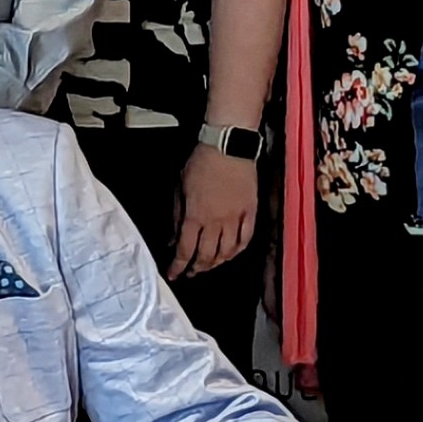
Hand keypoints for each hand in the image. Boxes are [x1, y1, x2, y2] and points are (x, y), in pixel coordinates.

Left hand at [171, 143, 259, 278]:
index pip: (185, 250)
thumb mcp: (180, 188)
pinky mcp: (250, 212)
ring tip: (209, 265)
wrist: (227, 147)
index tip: (173, 274)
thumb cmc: (201, 163)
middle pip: (206, 255)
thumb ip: (177, 216)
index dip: (178, 266)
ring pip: (227, 252)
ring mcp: (235, 219)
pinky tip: (231, 254)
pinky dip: (237, 251)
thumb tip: (172, 238)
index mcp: (195, 216)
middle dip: (197, 268)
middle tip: (191, 272)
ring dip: (216, 263)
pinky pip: (245, 239)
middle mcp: (216, 222)